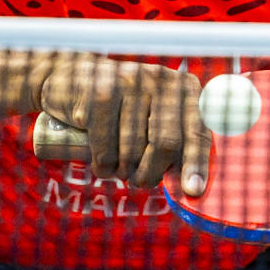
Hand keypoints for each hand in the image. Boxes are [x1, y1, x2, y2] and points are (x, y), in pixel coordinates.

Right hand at [32, 56, 210, 193]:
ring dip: (122, 171)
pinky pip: (105, 150)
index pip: (197, 130)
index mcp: (184, 87)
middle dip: (151, 173)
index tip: (193, 191)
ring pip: (133, 152)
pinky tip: (99, 160)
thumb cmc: (123, 110)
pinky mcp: (100, 93)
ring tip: (116, 163)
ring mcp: (130, 82)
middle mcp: (161, 79)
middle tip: (140, 181)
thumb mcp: (155, 116)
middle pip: (165, 144)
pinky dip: (102, 166)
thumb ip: (176, 144)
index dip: (196, 162)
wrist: (72, 79)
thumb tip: (191, 188)